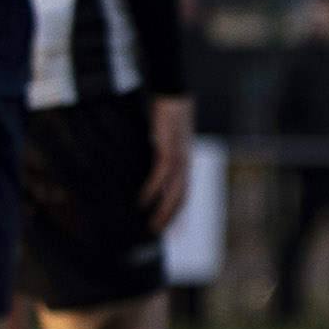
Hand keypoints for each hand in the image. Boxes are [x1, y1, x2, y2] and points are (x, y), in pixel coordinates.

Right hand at [143, 94, 194, 231]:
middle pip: (181, 198)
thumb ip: (162, 154)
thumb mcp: (166, 139)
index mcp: (186, 162)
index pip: (185, 194)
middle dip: (170, 219)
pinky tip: (143, 201)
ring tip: (151, 226)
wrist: (175, 94)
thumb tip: (154, 166)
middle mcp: (186, 163)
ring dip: (162, 211)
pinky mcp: (169, 149)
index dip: (179, 213)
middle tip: (157, 235)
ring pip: (174, 191)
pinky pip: (161, 175)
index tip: (172, 232)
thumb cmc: (169, 115)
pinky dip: (152, 190)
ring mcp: (179, 157)